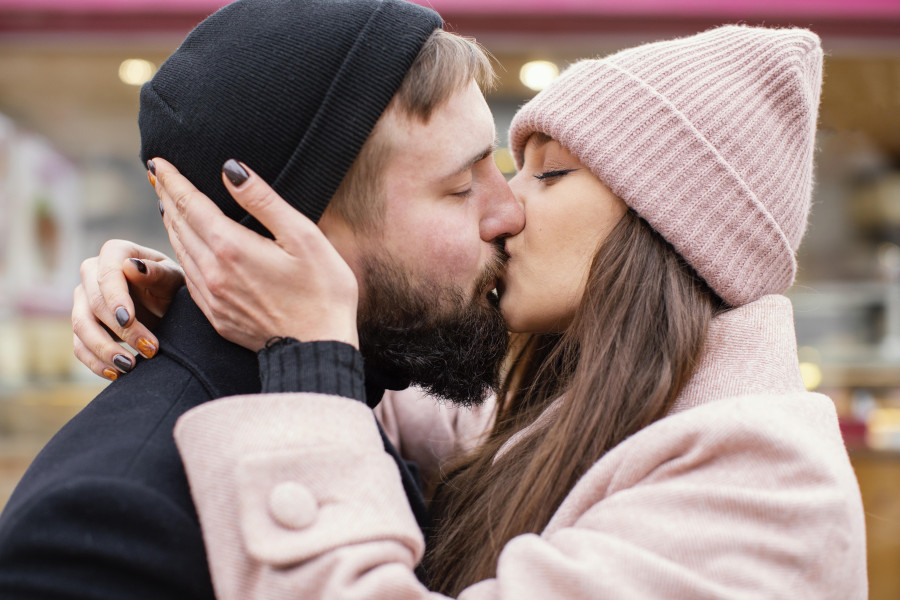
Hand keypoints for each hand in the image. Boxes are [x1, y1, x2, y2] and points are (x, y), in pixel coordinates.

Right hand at [72, 241, 183, 379]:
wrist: (170, 306)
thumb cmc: (173, 286)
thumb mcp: (173, 279)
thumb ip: (156, 272)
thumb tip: (131, 266)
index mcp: (115, 253)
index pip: (106, 272)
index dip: (114, 296)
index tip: (128, 319)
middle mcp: (92, 273)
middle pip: (94, 303)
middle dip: (121, 330)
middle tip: (151, 348)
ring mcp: (84, 300)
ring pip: (81, 326)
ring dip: (105, 349)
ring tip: (131, 366)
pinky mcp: (83, 326)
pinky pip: (79, 346)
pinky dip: (95, 363)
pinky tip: (116, 374)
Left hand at [151, 158, 358, 350]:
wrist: (319, 350)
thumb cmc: (323, 291)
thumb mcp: (303, 237)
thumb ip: (264, 201)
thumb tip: (230, 170)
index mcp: (231, 247)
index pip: (189, 204)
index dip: (172, 180)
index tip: (158, 162)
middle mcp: (213, 272)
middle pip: (177, 226)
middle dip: (167, 197)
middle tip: (158, 176)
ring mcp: (212, 298)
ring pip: (180, 251)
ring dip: (171, 224)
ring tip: (169, 205)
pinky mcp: (217, 317)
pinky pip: (189, 277)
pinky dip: (182, 254)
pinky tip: (187, 248)